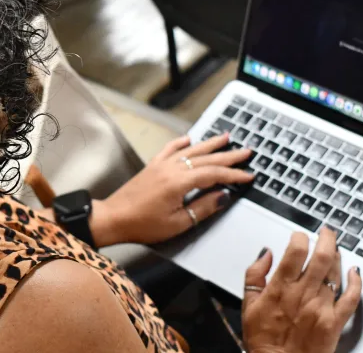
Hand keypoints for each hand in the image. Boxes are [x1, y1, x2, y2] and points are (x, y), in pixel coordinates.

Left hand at [90, 133, 253, 246]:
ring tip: (225, 137)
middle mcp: (171, 168)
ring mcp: (161, 165)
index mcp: (179, 183)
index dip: (233, 175)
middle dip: (228, 156)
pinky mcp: (152, 166)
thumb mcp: (177, 223)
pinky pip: (170, 149)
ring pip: (190, 150)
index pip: (214, 174)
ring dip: (209, 144)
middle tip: (246, 152)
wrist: (113, 218)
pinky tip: (189, 138)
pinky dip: (181, 143)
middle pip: (206, 159)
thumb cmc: (143, 225)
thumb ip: (202, 208)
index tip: (249, 175)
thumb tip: (223, 196)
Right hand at [241, 230, 361, 352]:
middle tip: (326, 232)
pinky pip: (352, 297)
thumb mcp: (248, 307)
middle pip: (322, 256)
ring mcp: (322, 307)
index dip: (299, 237)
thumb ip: (254, 276)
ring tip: (335, 248)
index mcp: (281, 288)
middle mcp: (304, 294)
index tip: (298, 236)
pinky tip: (355, 272)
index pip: (296, 251)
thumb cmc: (264, 342)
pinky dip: (356, 281)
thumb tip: (265, 254)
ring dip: (337, 255)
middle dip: (326, 238)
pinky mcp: (336, 321)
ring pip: (336, 272)